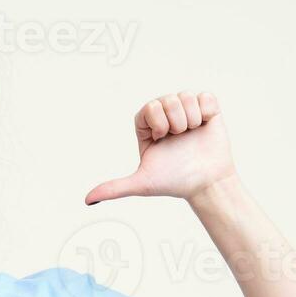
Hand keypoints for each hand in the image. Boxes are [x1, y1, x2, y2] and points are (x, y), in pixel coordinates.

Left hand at [85, 91, 234, 203]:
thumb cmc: (175, 182)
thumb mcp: (142, 183)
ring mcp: (186, 110)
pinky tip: (204, 128)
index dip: (158, 123)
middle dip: (175, 123)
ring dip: (191, 120)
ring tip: (192, 135)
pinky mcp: (207, 108)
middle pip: (167, 99)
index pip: (149, 107)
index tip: (162, 139)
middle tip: (179, 139)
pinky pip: (205, 97)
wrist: (206, 183)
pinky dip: (206, 114)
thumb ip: (114, 188)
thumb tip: (88, 200)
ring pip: (185, 97)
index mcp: (147, 126)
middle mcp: (165, 115)